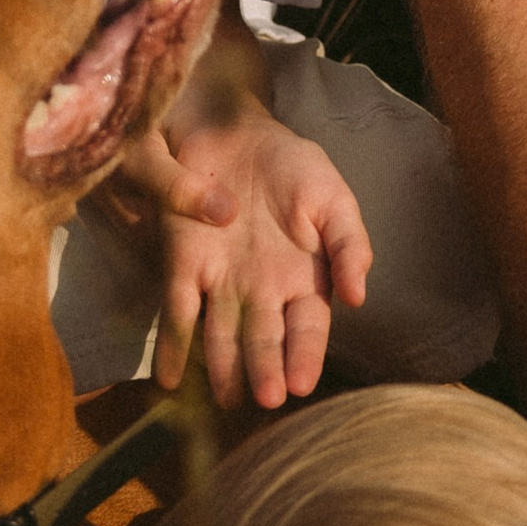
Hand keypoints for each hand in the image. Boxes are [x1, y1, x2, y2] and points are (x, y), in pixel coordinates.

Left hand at [130, 113, 372, 408]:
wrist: (240, 128)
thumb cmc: (295, 168)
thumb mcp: (334, 200)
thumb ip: (351, 246)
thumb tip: (358, 296)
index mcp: (304, 281)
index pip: (307, 329)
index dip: (304, 356)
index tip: (302, 383)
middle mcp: (261, 292)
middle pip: (263, 339)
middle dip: (264, 370)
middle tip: (267, 397)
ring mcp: (221, 282)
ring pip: (221, 334)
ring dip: (222, 368)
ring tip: (225, 397)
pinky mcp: (183, 264)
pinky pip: (176, 310)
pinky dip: (172, 345)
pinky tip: (168, 380)